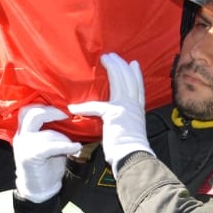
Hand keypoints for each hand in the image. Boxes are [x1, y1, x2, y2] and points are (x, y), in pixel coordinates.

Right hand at [13, 105, 82, 202]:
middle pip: (32, 113)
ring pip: (46, 132)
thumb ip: (53, 130)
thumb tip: (71, 117)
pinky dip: (66, 146)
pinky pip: (50, 146)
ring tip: (73, 142)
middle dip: (53, 112)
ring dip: (63, 137)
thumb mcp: (49, 144)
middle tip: (68, 114)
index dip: (45, 105)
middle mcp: (21, 136)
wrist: (39, 189)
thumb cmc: (46, 166)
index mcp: (24, 131)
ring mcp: (24, 146)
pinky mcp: (30, 157)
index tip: (63, 106)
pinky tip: (75, 147)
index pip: (28, 109)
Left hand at [69, 53, 150, 173]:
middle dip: (121, 65)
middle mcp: (134, 107)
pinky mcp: (114, 114)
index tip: (134, 64)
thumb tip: (118, 122)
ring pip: (120, 81)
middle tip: (112, 56)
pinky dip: (84, 107)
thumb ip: (124, 122)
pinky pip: (97, 106)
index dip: (136, 74)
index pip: (138, 87)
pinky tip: (74, 106)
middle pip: (129, 79)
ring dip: (112, 68)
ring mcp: (125, 108)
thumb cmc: (131, 150)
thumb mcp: (131, 131)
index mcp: (138, 111)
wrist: (134, 157)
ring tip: (105, 59)